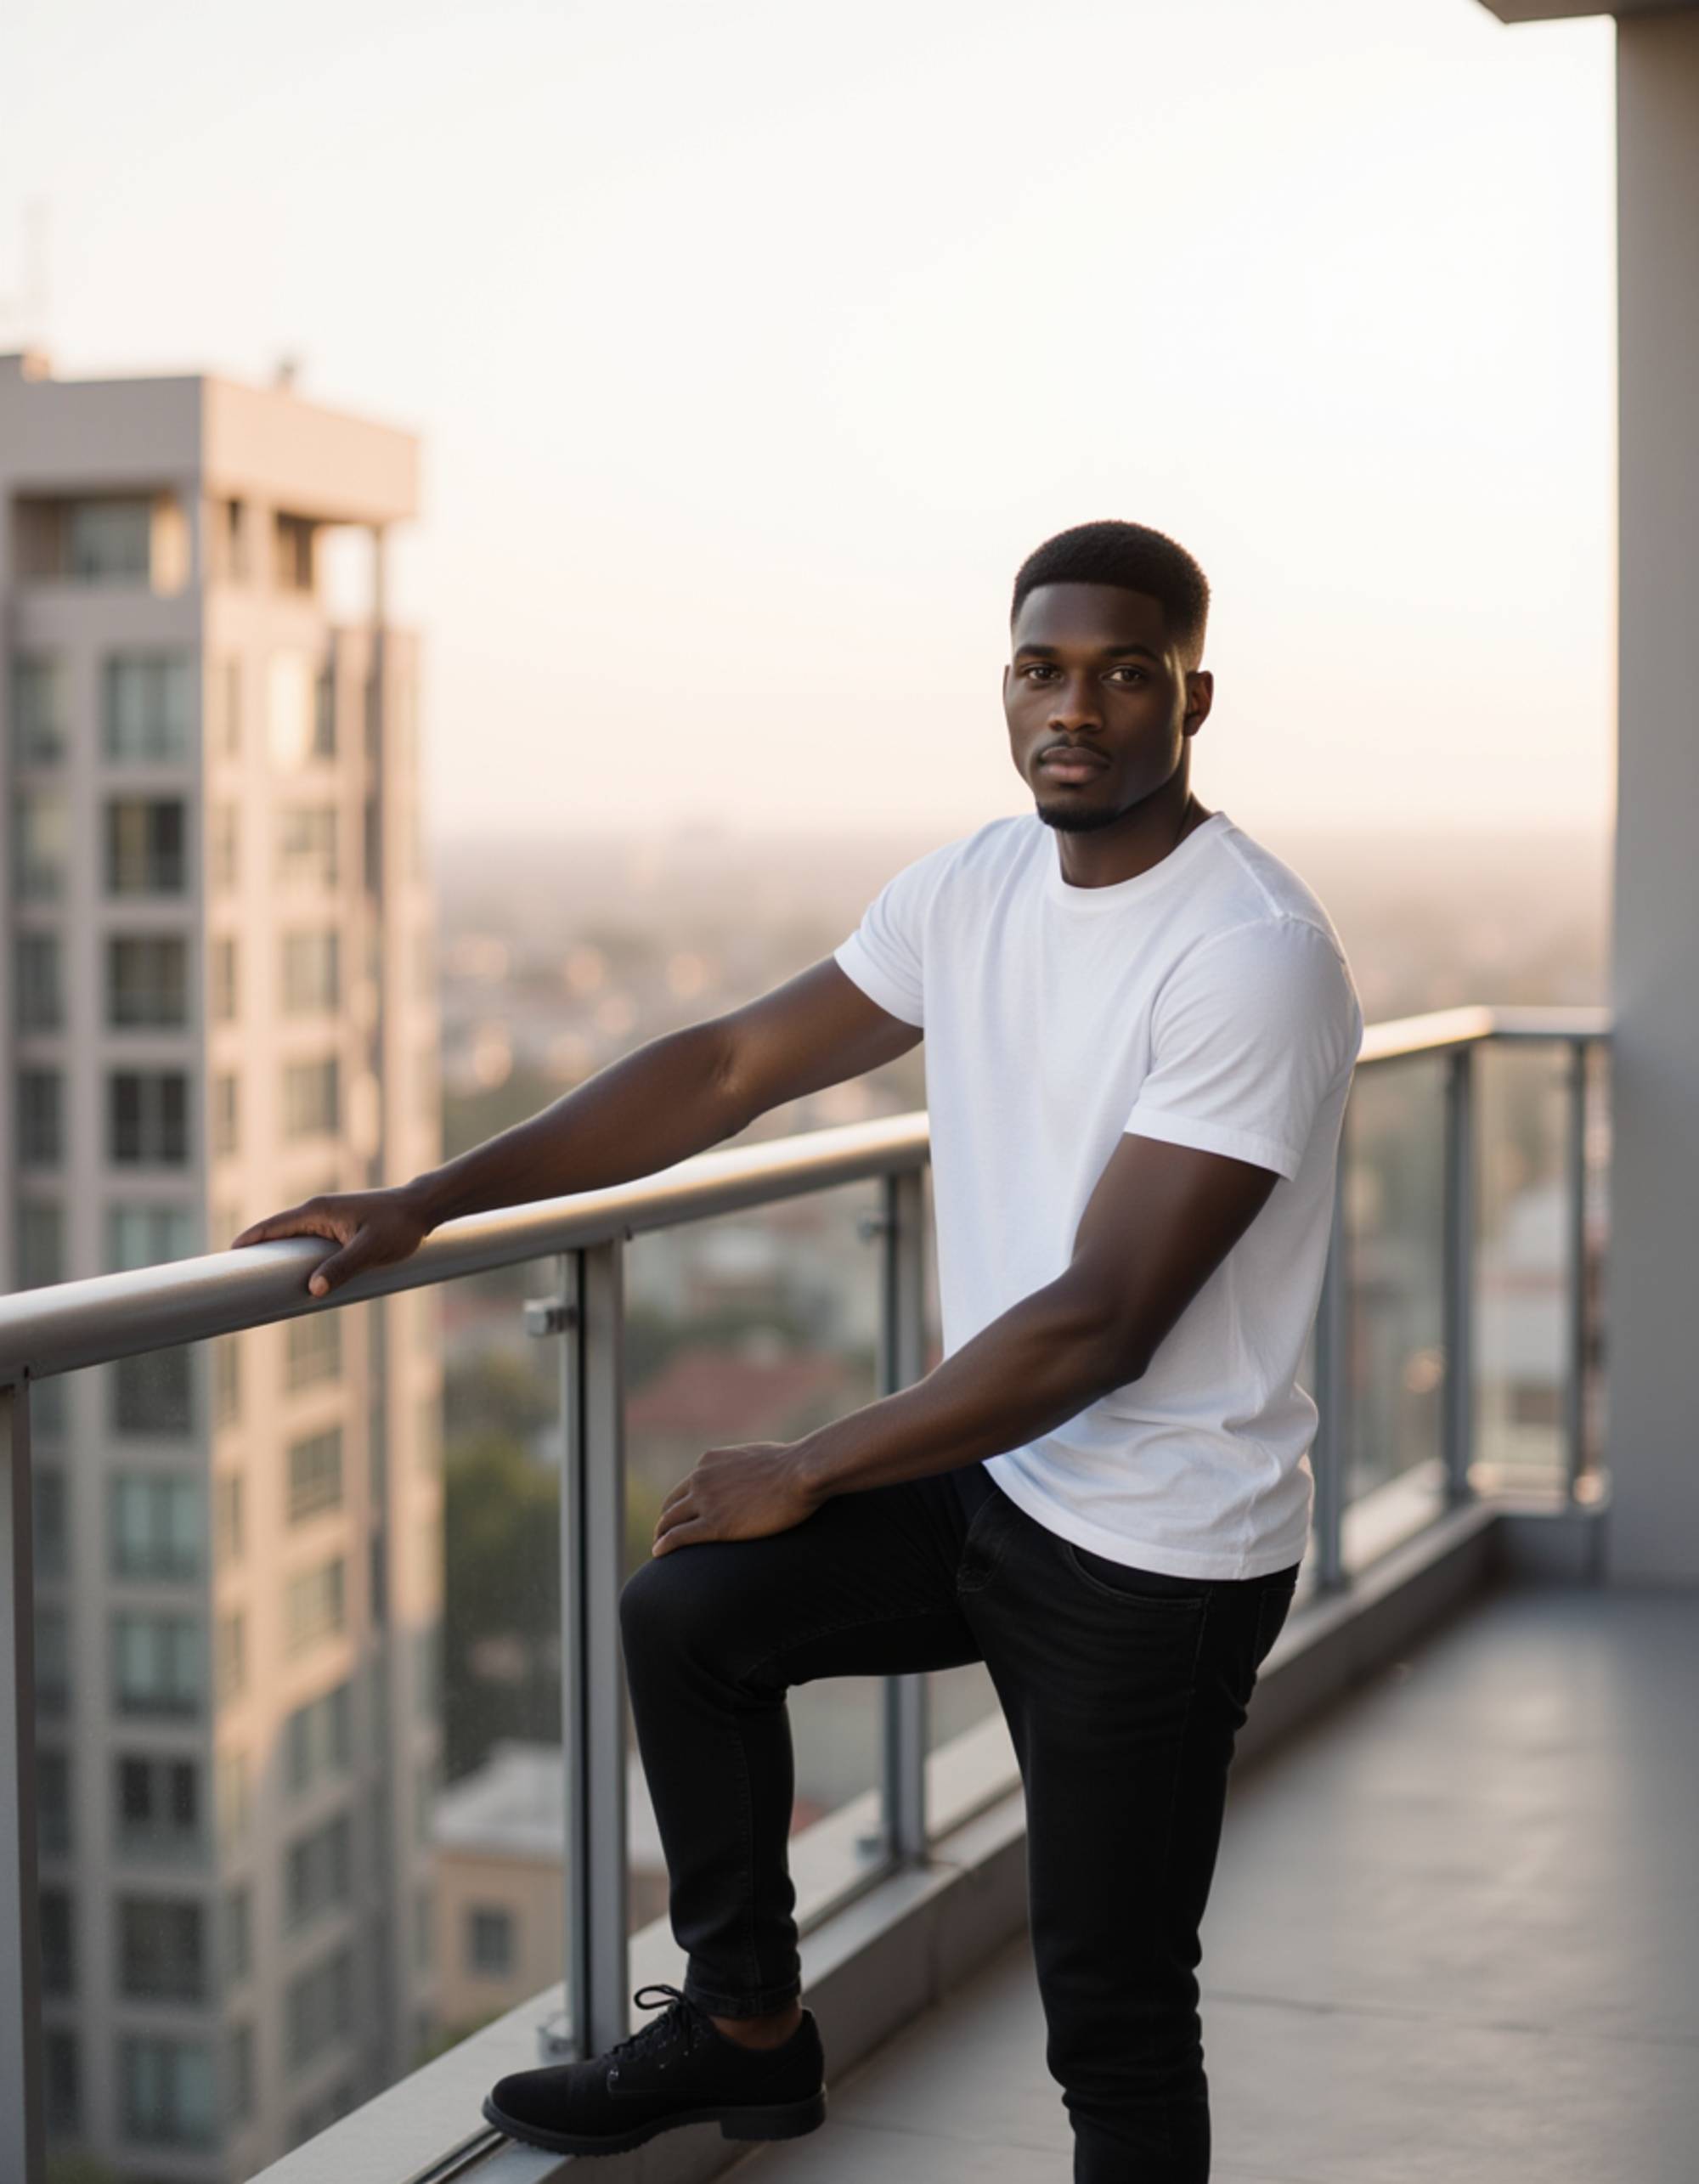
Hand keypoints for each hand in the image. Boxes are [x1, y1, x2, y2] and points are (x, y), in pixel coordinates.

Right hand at [230, 1185, 431, 1297]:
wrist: (421, 1209)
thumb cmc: (398, 1226)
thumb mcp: (370, 1250)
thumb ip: (342, 1268)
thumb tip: (312, 1289)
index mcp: (317, 1211)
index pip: (272, 1226)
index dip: (248, 1241)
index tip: (226, 1257)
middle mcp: (318, 1211)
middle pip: (276, 1233)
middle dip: (257, 1253)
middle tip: (235, 1279)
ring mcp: (328, 1218)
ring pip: (292, 1239)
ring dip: (277, 1256)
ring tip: (260, 1282)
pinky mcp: (338, 1227)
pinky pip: (307, 1242)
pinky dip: (296, 1256)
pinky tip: (295, 1275)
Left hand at [651, 1442, 823, 1555]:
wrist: (800, 1473)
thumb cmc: (792, 1466)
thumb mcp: (758, 1457)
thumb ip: (744, 1468)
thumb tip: (754, 1478)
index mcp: (710, 1461)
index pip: (686, 1485)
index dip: (679, 1503)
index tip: (679, 1516)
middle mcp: (701, 1478)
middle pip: (672, 1504)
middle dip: (666, 1520)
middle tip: (664, 1534)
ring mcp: (706, 1501)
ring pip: (670, 1521)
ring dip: (661, 1535)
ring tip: (660, 1547)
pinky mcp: (715, 1524)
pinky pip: (678, 1537)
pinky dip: (664, 1545)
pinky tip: (658, 1554)